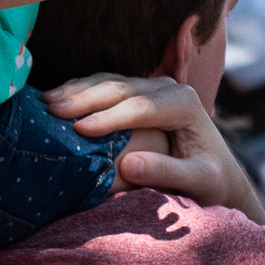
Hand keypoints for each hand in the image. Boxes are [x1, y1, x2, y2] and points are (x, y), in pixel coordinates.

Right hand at [42, 75, 264, 225]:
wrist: (219, 171)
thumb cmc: (210, 182)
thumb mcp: (198, 182)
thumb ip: (167, 172)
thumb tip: (129, 165)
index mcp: (185, 105)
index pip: (140, 107)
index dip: (107, 117)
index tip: (78, 130)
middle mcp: (169, 87)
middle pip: (120, 88)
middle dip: (84, 98)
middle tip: (50, 110)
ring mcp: (153, 85)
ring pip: (109, 81)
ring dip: (75, 90)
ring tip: (45, 101)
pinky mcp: (140, 90)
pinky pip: (106, 84)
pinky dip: (79, 89)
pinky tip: (56, 97)